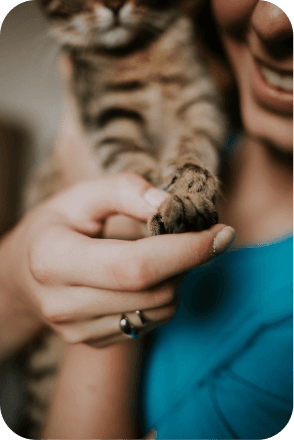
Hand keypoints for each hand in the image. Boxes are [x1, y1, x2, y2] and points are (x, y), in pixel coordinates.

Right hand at [0, 172, 234, 347]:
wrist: (26, 271)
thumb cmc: (58, 225)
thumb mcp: (83, 196)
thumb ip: (125, 191)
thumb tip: (169, 206)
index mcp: (54, 259)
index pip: (135, 266)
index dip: (186, 250)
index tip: (222, 233)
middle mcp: (62, 304)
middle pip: (154, 291)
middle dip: (186, 261)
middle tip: (188, 235)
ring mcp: (76, 330)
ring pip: (159, 310)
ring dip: (177, 279)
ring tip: (161, 254)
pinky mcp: (92, 342)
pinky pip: (150, 323)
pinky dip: (162, 296)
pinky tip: (146, 277)